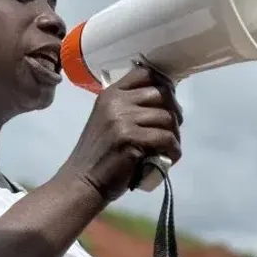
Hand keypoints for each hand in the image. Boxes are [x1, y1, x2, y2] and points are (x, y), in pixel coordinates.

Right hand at [55, 64, 182, 202]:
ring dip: (174, 135)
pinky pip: (166, 138)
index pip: (145, 74)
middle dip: (174, 112)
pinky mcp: (130, 138)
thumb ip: (130, 107)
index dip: (164, 85)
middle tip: (173, 129)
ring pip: (167, 117)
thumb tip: (166, 101)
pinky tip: (169, 158)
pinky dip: (173, 149)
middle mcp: (115, 102)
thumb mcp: (109, 121)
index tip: (169, 103)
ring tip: (169, 147)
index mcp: (110, 94)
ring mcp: (121, 119)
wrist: (82, 182)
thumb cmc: (100, 155)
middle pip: (162, 94)